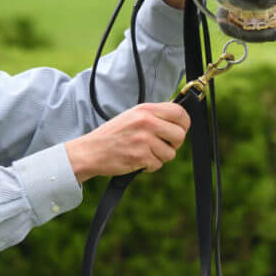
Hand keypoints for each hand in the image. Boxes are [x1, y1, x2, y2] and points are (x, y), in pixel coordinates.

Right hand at [66, 102, 190, 180]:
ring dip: (160, 157)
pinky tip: (139, 160)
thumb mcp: (133, 116)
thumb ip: (154, 116)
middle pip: (180, 135)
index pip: (179, 112)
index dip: (184, 123)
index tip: (180, 130)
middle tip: (163, 145)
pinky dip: (150, 166)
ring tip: (145, 152)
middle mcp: (147, 122)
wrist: (91, 151)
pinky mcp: (141, 157)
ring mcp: (144, 140)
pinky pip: (158, 164)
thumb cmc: (113, 135)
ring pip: (170, 153)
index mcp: (146, 110)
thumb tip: (178, 122)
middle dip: (174, 144)